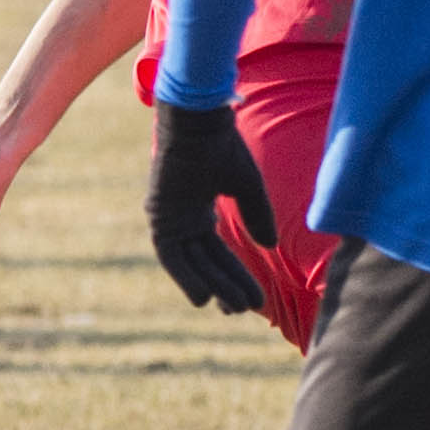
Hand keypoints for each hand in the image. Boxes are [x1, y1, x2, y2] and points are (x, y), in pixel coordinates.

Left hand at [143, 101, 278, 315]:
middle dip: (226, 284)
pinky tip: (202, 297)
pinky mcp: (160, 215)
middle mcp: (182, 216)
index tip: (253, 297)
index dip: (236, 274)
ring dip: (210, 285)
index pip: (217, 251)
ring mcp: (169, 216)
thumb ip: (256, 215)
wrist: (200, 121)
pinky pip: (170, 254)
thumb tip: (269, 246)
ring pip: (190, 262)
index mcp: (200, 208)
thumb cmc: (222, 145)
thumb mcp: (246, 187)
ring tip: (231, 307)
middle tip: (244, 308)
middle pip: (205, 260)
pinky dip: (184, 276)